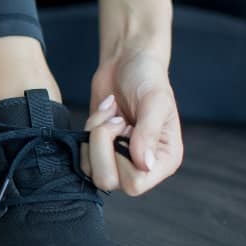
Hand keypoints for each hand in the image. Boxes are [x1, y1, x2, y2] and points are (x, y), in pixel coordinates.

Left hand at [81, 45, 183, 195]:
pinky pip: (81, 155)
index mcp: (164, 160)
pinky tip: (104, 113)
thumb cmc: (147, 78)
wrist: (127, 62)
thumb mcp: (154, 101)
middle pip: (107, 181)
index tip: (127, 128)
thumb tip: (144, 165)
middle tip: (117, 119)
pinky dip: (86, 131)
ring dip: (94, 135)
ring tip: (111, 114)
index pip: (135, 184)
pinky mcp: (99, 149)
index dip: (120, 158)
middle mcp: (142, 166)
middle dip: (102, 144)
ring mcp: (118, 159)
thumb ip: (148, 133)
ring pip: (90, 171)